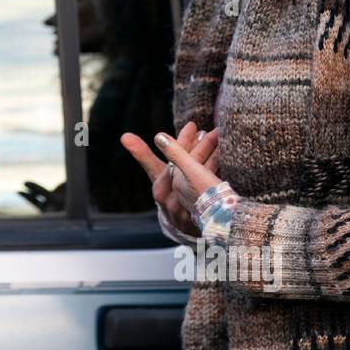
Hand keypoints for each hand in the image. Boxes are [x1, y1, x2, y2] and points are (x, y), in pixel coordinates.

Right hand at [121, 121, 221, 236]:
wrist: (181, 224)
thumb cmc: (168, 192)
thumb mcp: (155, 174)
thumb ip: (143, 155)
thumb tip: (124, 136)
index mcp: (159, 187)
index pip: (172, 159)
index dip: (183, 141)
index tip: (192, 125)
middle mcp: (171, 197)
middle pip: (188, 167)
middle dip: (201, 145)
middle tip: (212, 130)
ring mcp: (188, 206)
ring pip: (201, 176)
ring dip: (212, 155)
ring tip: (219, 139)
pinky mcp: (203, 211)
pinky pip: (212, 187)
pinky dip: (218, 170)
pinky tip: (225, 157)